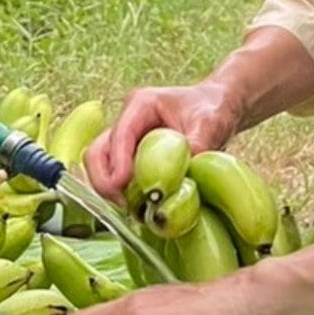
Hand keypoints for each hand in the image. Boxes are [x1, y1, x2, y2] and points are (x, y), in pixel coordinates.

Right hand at [84, 81, 242, 198]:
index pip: (119, 134)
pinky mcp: (131, 158)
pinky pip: (115, 178)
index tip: (122, 185)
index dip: (118, 162)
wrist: (217, 107)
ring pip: (100, 167)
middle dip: (104, 181)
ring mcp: (126, 141)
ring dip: (110, 190)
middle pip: (97, 152)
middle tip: (126, 205)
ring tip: (135, 210)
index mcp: (141, 105)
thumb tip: (186, 176)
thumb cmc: (212, 108)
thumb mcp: (210, 123)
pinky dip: (122, 194)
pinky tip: (141, 207)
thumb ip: (198, 145)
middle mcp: (127, 122)